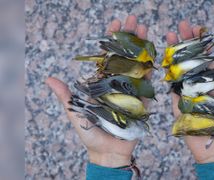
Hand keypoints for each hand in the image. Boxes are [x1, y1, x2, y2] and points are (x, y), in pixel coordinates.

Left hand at [46, 15, 149, 167]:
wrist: (107, 152)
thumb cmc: (90, 134)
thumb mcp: (75, 113)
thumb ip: (66, 96)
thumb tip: (50, 78)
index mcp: (101, 83)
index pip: (107, 56)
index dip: (112, 39)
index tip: (116, 23)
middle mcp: (117, 83)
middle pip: (124, 56)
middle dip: (130, 37)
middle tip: (136, 20)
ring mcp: (130, 91)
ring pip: (136, 65)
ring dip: (142, 48)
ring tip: (146, 31)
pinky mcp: (141, 101)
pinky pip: (146, 84)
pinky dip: (149, 69)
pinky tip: (153, 55)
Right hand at [166, 21, 213, 162]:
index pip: (210, 60)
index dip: (204, 45)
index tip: (199, 29)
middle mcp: (201, 87)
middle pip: (193, 61)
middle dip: (187, 43)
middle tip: (182, 26)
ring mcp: (189, 95)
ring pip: (181, 71)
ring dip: (175, 54)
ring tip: (170, 36)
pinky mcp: (178, 106)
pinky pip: (173, 88)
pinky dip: (169, 74)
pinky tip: (164, 59)